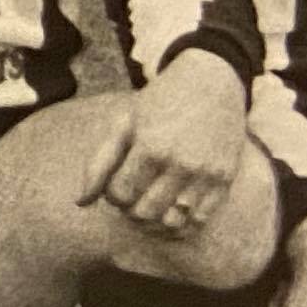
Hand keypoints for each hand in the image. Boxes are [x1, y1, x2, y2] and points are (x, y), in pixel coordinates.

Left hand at [82, 60, 251, 240]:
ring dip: (155, 221)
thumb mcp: (124, 122)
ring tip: (149, 205)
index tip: (117, 185)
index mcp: (150, 146)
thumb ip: (100, 162)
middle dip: (130, 210)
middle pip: (144, 213)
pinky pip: (200, 221)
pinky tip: (172, 211)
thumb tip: (81, 202)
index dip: (112, 196)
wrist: (211, 82)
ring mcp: (205, 174)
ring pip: (172, 223)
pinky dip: (182, 224)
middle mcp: (180, 164)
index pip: (120, 195)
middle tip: (132, 197)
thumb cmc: (161, 101)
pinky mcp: (224, 181)